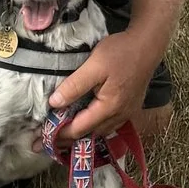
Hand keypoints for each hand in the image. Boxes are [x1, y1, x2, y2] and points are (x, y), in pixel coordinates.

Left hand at [49, 26, 164, 144]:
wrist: (147, 44)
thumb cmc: (121, 52)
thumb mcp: (94, 65)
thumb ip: (74, 85)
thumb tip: (54, 103)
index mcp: (109, 107)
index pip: (79, 129)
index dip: (59, 135)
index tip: (41, 139)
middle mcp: (119, 116)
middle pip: (90, 134)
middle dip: (67, 140)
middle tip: (46, 143)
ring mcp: (127, 113)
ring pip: (100, 132)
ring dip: (81, 135)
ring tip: (62, 136)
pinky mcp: (130, 107)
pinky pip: (109, 125)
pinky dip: (94, 128)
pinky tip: (85, 123)